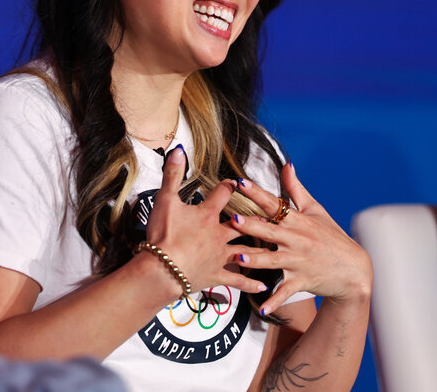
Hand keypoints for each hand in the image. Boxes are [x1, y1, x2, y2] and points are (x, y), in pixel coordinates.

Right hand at [144, 145, 268, 296]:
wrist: (162, 270)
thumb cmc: (163, 235)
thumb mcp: (165, 200)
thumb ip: (172, 174)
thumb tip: (179, 150)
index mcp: (208, 214)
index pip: (224, 194)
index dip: (230, 186)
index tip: (236, 183)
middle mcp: (219, 234)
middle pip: (243, 223)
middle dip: (255, 218)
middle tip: (269, 216)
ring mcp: (220, 256)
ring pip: (246, 250)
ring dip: (260, 248)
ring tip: (274, 246)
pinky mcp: (217, 275)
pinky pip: (238, 280)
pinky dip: (250, 283)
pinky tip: (263, 285)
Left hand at [231, 162, 372, 315]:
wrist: (354, 270)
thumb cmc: (332, 237)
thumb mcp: (316, 210)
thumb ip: (297, 189)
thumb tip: (286, 164)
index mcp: (297, 221)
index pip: (274, 204)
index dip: (257, 193)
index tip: (241, 183)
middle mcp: (296, 240)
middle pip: (269, 230)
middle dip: (251, 225)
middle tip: (232, 219)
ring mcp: (299, 261)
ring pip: (274, 260)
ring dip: (256, 259)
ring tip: (239, 257)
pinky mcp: (302, 281)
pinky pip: (286, 292)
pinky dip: (275, 300)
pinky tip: (262, 307)